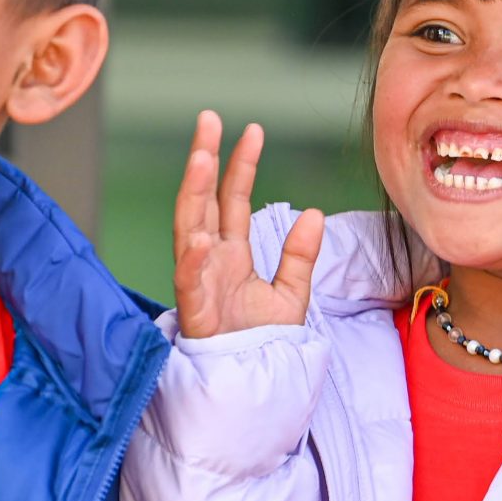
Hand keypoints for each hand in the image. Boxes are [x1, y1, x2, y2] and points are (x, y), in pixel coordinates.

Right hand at [172, 110, 323, 338]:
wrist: (252, 381)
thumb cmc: (260, 340)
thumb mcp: (291, 293)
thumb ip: (299, 254)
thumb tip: (313, 213)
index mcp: (230, 253)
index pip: (232, 199)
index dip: (240, 165)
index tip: (252, 130)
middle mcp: (210, 260)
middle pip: (202, 201)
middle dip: (203, 160)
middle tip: (207, 120)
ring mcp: (199, 282)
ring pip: (188, 229)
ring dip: (191, 193)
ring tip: (200, 158)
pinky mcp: (196, 311)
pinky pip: (190, 282)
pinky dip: (193, 261)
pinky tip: (200, 238)